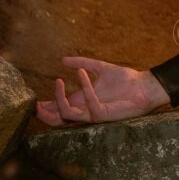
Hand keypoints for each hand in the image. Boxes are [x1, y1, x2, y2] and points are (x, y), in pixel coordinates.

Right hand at [35, 58, 169, 127]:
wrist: (144, 85)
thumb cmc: (125, 80)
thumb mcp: (100, 68)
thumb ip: (83, 63)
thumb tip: (63, 60)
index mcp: (82, 101)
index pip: (59, 108)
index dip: (45, 107)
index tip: (33, 100)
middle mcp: (86, 109)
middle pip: (58, 120)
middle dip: (45, 114)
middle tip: (36, 104)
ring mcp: (94, 113)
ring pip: (68, 116)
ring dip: (59, 100)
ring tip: (57, 82)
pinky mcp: (104, 114)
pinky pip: (89, 104)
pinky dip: (84, 88)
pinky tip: (82, 73)